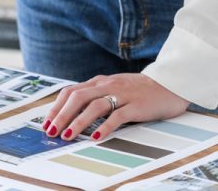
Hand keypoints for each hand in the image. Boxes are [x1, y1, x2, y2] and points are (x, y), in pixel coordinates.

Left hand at [43, 73, 188, 141]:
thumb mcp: (114, 87)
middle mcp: (108, 85)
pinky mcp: (136, 105)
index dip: (57, 106)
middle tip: (52, 131)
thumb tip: (74, 110)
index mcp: (100, 81)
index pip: (72, 91)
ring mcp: (122, 94)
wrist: (169, 84)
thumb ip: (97, 94)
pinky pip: (117, 115)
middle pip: (78, 97)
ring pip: (95, 106)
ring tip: (68, 135)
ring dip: (78, 121)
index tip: (48, 122)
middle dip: (62, 115)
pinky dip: (105, 126)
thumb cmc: (139, 89)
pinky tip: (96, 137)